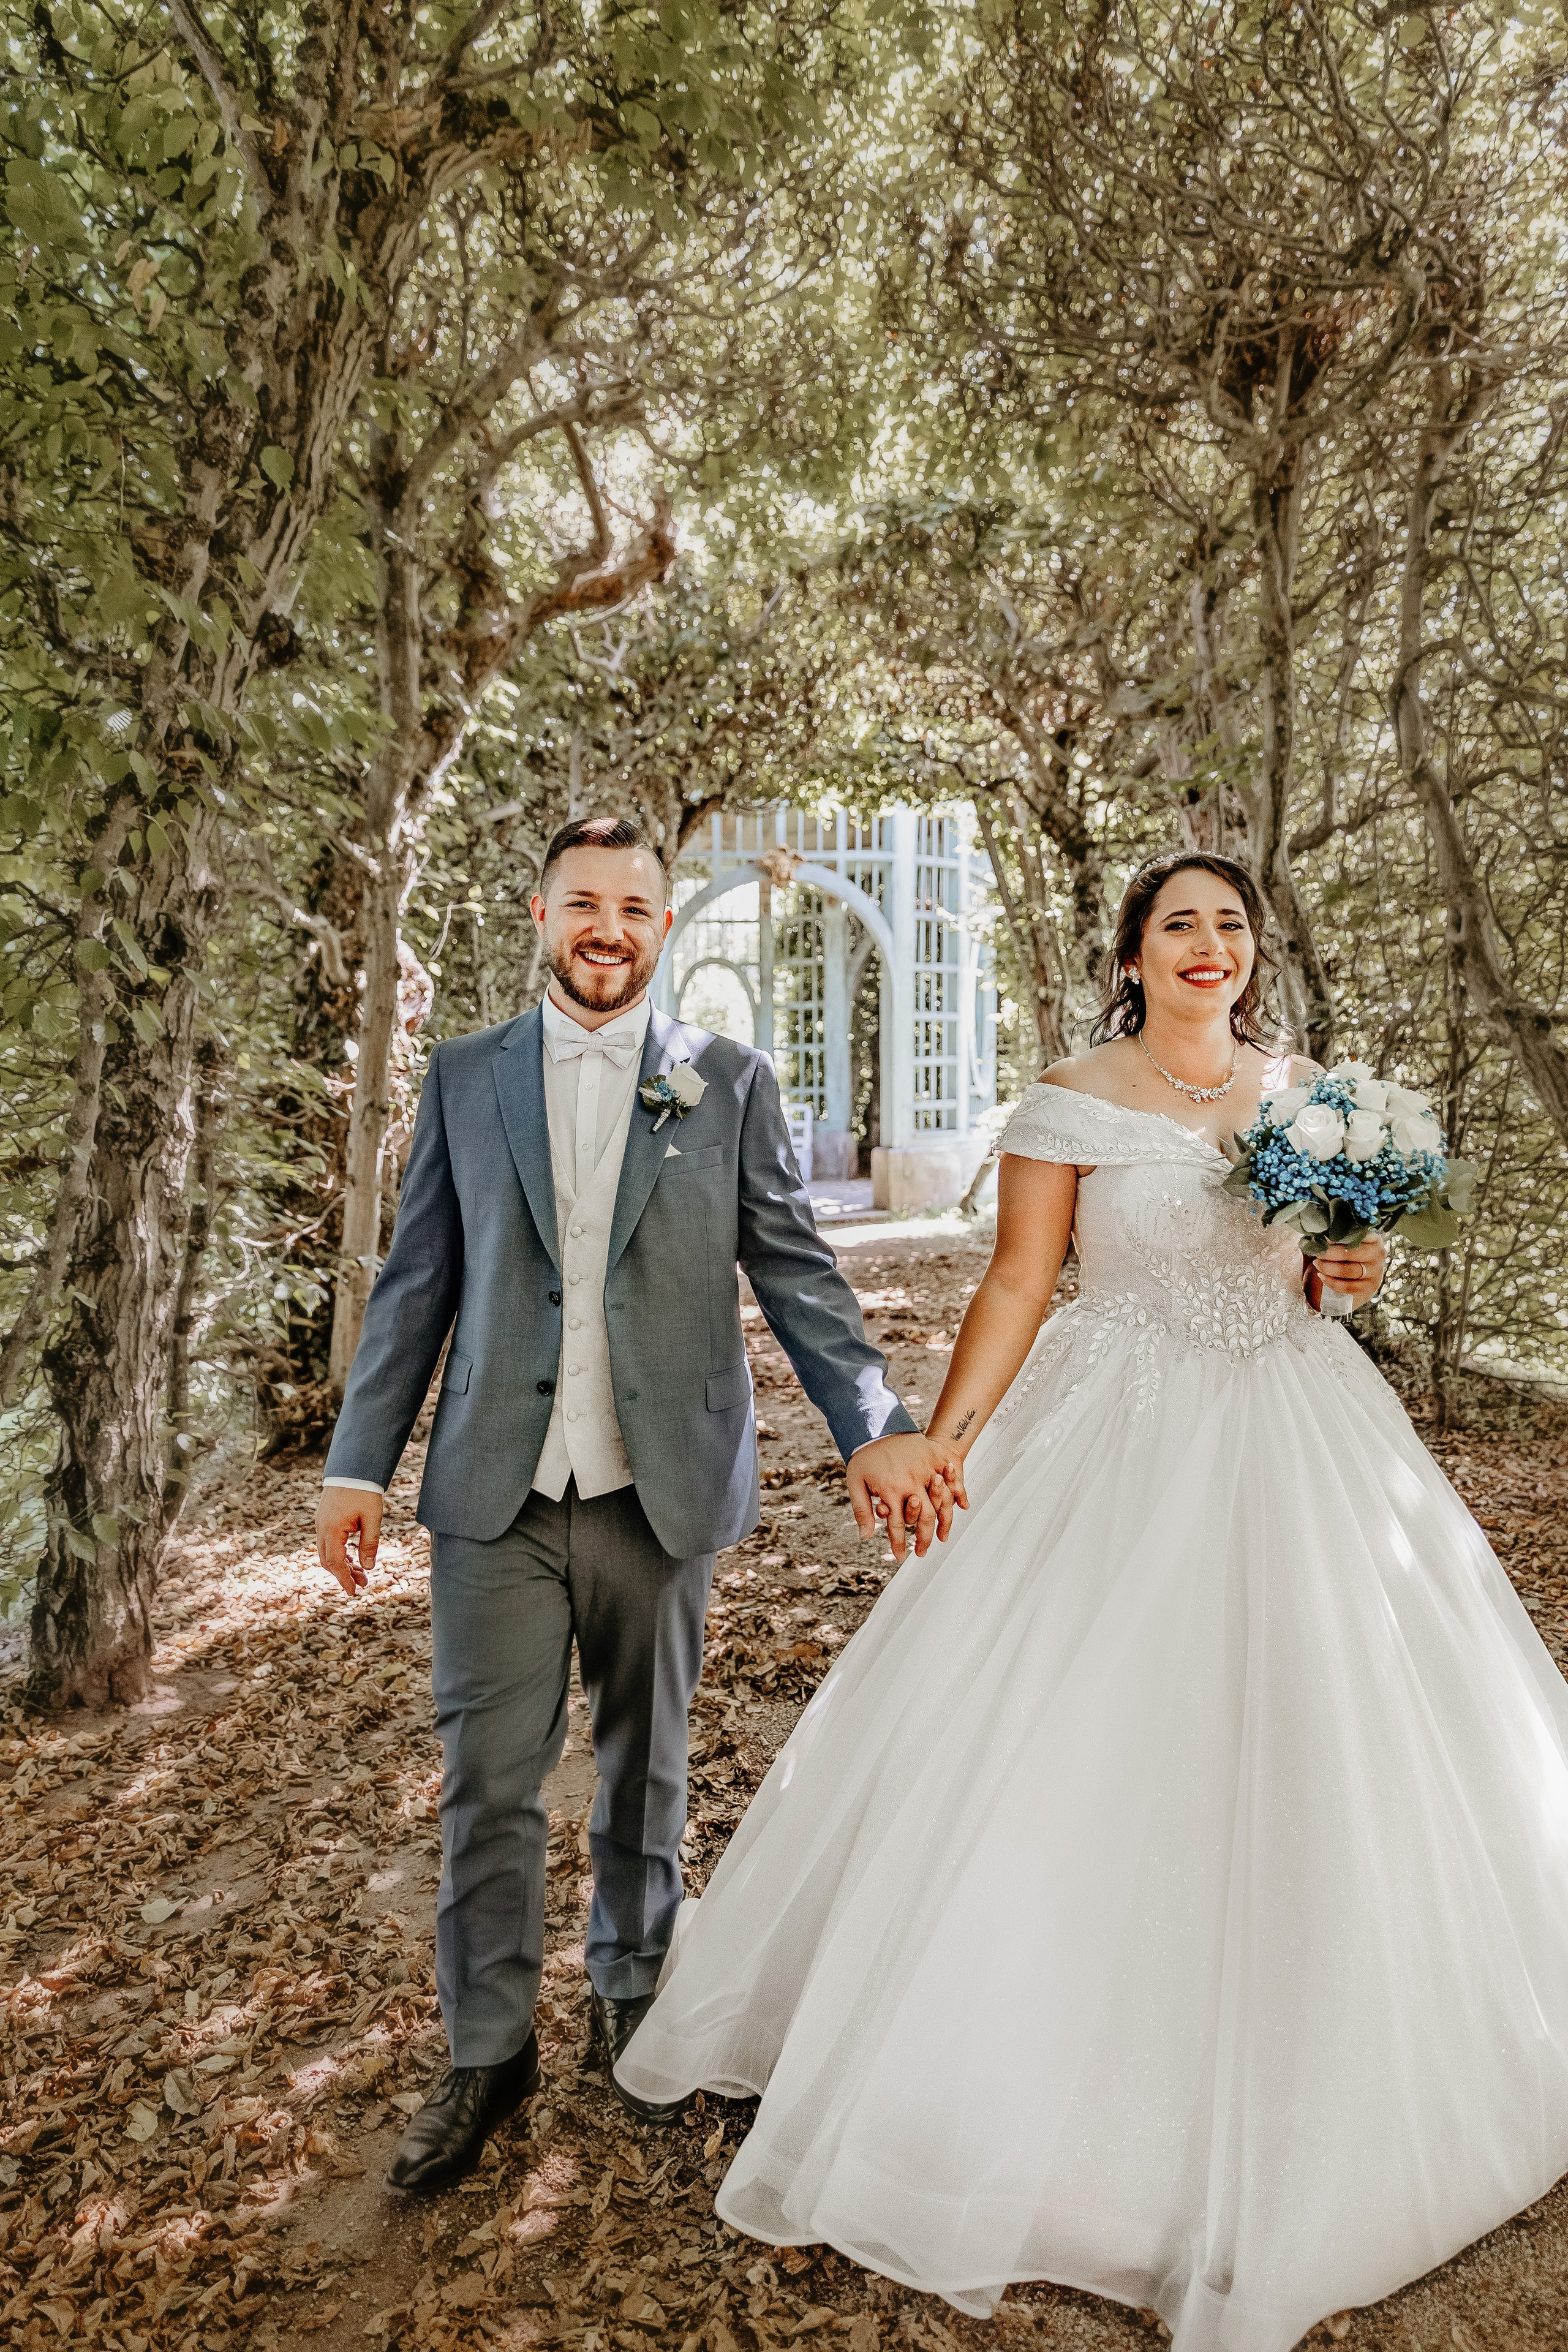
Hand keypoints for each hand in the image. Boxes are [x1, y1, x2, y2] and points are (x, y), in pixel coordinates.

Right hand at [316, 1487, 381, 1596]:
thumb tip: (368, 1567)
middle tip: (363, 1583)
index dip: (344, 1579)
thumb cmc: (364, 1491)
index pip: (335, 1563)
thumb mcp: (372, 1518)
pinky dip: (339, 1553)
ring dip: (343, 1564)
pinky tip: (353, 1559)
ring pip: (327, 1552)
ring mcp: (321, 1523)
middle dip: (345, 1574)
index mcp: (332, 1530)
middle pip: (328, 1561)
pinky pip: (328, 1542)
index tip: (354, 1591)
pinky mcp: (324, 1519)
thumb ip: (369, 1544)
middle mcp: (322, 1528)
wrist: (353, 1467)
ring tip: (361, 1573)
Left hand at [847, 1434, 968, 1562]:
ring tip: (942, 1537)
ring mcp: (925, 1470)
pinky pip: (952, 1479)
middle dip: (924, 1539)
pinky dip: (959, 1493)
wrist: (878, 1424)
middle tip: (922, 1552)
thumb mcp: (856, 1483)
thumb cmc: (865, 1455)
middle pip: (923, 1518)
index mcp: (891, 1490)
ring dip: (944, 1522)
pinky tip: (962, 1507)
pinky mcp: (935, 1458)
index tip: (902, 1557)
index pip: (896, 1525)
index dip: (899, 1543)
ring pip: (941, 1502)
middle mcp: (911, 1482)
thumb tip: (866, 1536)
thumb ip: (862, 1510)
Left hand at [1311, 1231, 1387, 1309]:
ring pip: (1349, 1271)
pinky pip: (1348, 1286)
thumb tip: (1320, 1234)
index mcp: (1374, 1238)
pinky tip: (1321, 1276)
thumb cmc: (1348, 1253)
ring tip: (1317, 1264)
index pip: (1357, 1234)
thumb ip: (1339, 1237)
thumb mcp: (1348, 1242)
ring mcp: (1376, 1272)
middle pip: (1351, 1253)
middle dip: (1330, 1254)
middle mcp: (1378, 1254)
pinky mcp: (1370, 1287)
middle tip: (1317, 1253)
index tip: (1323, 1237)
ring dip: (1329, 1268)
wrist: (1359, 1277)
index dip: (1338, 1236)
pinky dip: (1332, 1282)